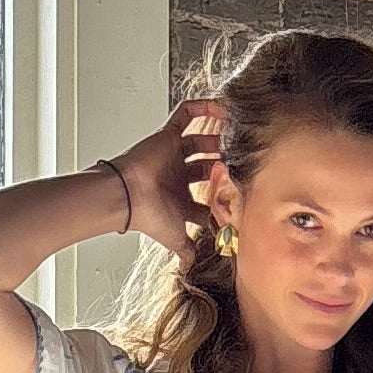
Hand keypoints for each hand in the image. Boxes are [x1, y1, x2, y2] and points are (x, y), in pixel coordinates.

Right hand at [109, 96, 227, 259]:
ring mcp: (173, 155)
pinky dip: (201, 108)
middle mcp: (178, 175)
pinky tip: (220, 105)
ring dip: (218, 137)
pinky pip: (184, 115)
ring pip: (200, 141)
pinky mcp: (167, 136)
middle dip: (226, 163)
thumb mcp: (175, 238)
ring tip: (237, 133)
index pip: (208, 195)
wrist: (128, 196)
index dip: (224, 194)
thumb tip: (189, 268)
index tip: (243, 192)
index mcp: (182, 199)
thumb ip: (185, 251)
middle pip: (208, 166)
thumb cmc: (149, 216)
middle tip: (244, 159)